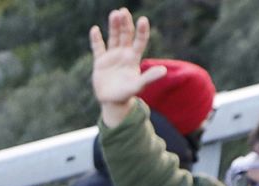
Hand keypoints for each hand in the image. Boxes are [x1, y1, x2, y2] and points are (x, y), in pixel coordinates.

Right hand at [90, 8, 166, 126]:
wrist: (112, 102)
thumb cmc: (127, 94)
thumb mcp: (138, 86)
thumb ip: (149, 77)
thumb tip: (164, 71)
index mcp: (134, 58)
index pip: (140, 41)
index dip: (142, 31)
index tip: (143, 20)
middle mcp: (124, 54)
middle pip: (126, 35)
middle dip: (125, 23)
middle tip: (123, 11)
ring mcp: (112, 56)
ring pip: (114, 37)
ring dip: (114, 26)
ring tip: (115, 13)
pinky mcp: (100, 61)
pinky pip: (98, 48)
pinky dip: (96, 39)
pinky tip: (95, 29)